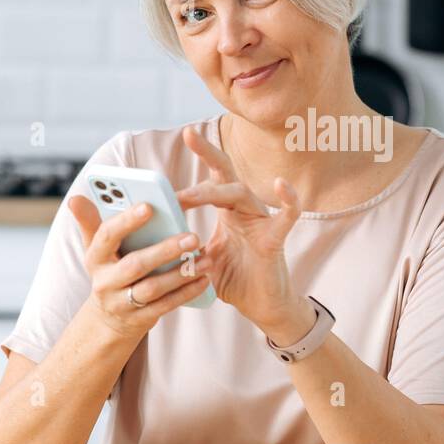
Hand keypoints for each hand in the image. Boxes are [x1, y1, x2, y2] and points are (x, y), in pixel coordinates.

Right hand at [67, 196, 211, 340]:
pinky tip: (204, 279)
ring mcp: (122, 303)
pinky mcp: (140, 319)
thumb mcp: (96, 248)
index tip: (148, 206)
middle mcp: (105, 282)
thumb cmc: (109, 270)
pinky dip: (186, 293)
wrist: (108, 319)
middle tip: (192, 236)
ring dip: (181, 274)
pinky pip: (165, 305)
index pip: (107, 236)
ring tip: (205, 259)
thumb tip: (75, 197)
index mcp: (95, 258)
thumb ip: (91, 222)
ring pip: (153, 288)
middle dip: (164, 250)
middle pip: (135, 265)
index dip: (126, 222)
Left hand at [175, 125, 310, 336]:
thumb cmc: (235, 281)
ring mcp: (261, 223)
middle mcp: (245, 211)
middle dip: (209, 154)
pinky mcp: (275, 240)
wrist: (261, 307)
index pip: (212, 179)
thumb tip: (155, 240)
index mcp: (228, 212)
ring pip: (242, 194)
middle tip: (189, 135)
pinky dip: (287, 200)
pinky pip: (287, 216)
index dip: (202, 157)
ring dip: (214, 192)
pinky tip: (281, 185)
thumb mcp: (201, 262)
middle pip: (227, 175)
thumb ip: (184, 248)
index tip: (185, 136)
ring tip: (188, 197)